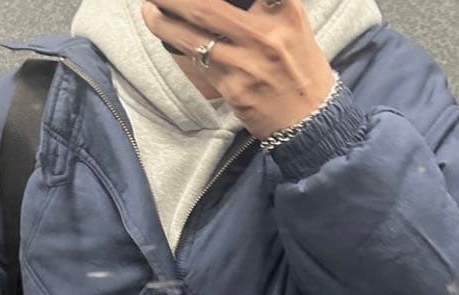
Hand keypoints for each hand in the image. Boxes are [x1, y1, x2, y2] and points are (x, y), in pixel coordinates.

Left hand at [142, 0, 334, 138]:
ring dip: (165, 21)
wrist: (309, 119)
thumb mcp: (293, 23)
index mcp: (283, 10)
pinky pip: (199, 63)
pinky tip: (166, 34)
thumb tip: (224, 0)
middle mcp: (265, 35)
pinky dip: (178, 46)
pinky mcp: (233, 89)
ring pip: (194, 37)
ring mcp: (246, 64)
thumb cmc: (299, 66)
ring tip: (149, 8)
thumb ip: (265, 4)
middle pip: (207, 6)